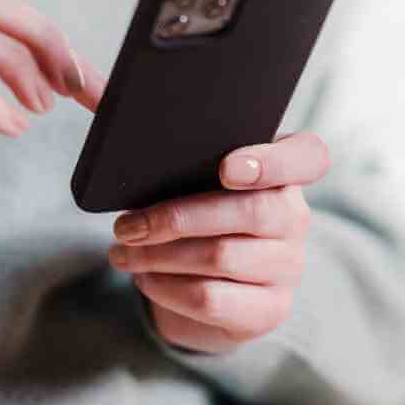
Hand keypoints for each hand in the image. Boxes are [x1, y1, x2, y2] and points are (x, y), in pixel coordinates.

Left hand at [108, 133, 329, 352]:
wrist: (209, 295)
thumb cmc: (196, 222)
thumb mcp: (188, 182)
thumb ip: (164, 144)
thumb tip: (96, 93)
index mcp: (284, 175)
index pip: (309, 157)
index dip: (273, 162)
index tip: (227, 168)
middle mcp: (295, 219)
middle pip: (248, 211)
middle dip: (174, 217)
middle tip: (125, 225)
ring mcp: (287, 268)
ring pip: (220, 257)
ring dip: (158, 255)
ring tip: (121, 251)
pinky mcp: (267, 311)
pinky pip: (210, 298)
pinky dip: (165, 287)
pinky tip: (144, 278)